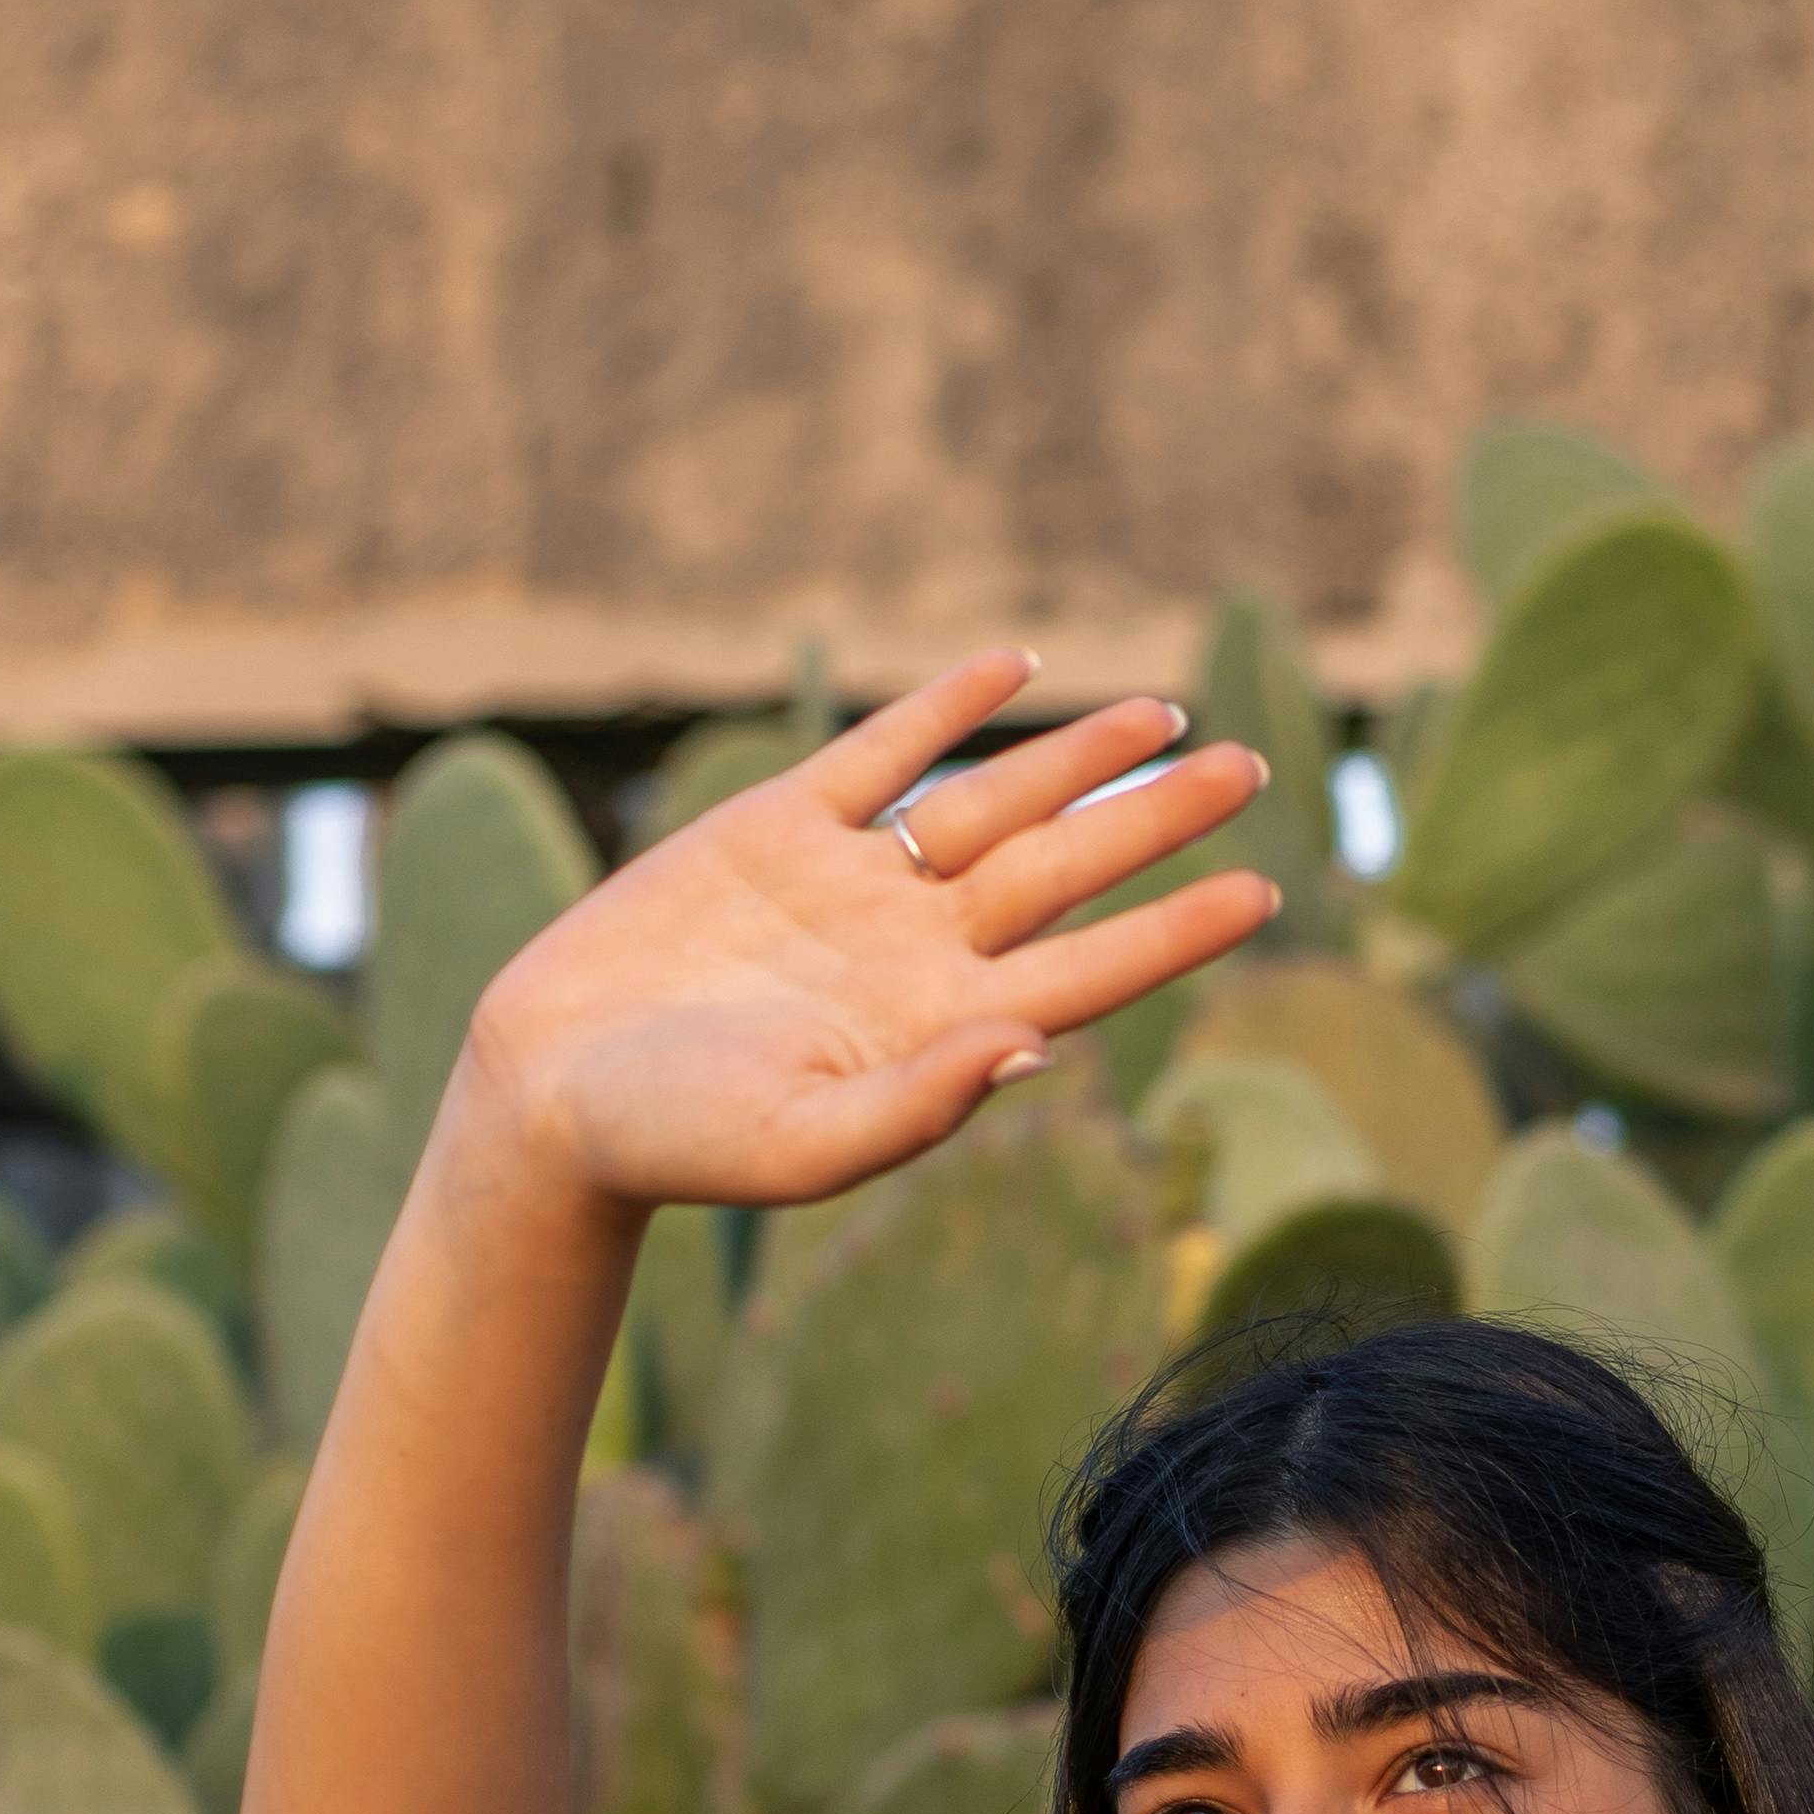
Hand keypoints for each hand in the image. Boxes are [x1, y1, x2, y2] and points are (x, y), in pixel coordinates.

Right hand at [452, 650, 1282, 1217]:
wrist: (550, 1095)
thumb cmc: (678, 1146)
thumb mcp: (807, 1144)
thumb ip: (925, 1103)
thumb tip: (1042, 1048)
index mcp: (941, 1028)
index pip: (1091, 970)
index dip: (1177, 929)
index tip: (1264, 892)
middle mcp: (915, 951)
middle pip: (1065, 869)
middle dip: (1156, 819)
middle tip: (1255, 769)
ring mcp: (850, 885)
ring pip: (993, 801)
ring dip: (1077, 759)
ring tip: (1164, 713)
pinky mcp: (774, 829)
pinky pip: (880, 756)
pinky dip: (946, 708)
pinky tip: (1016, 668)